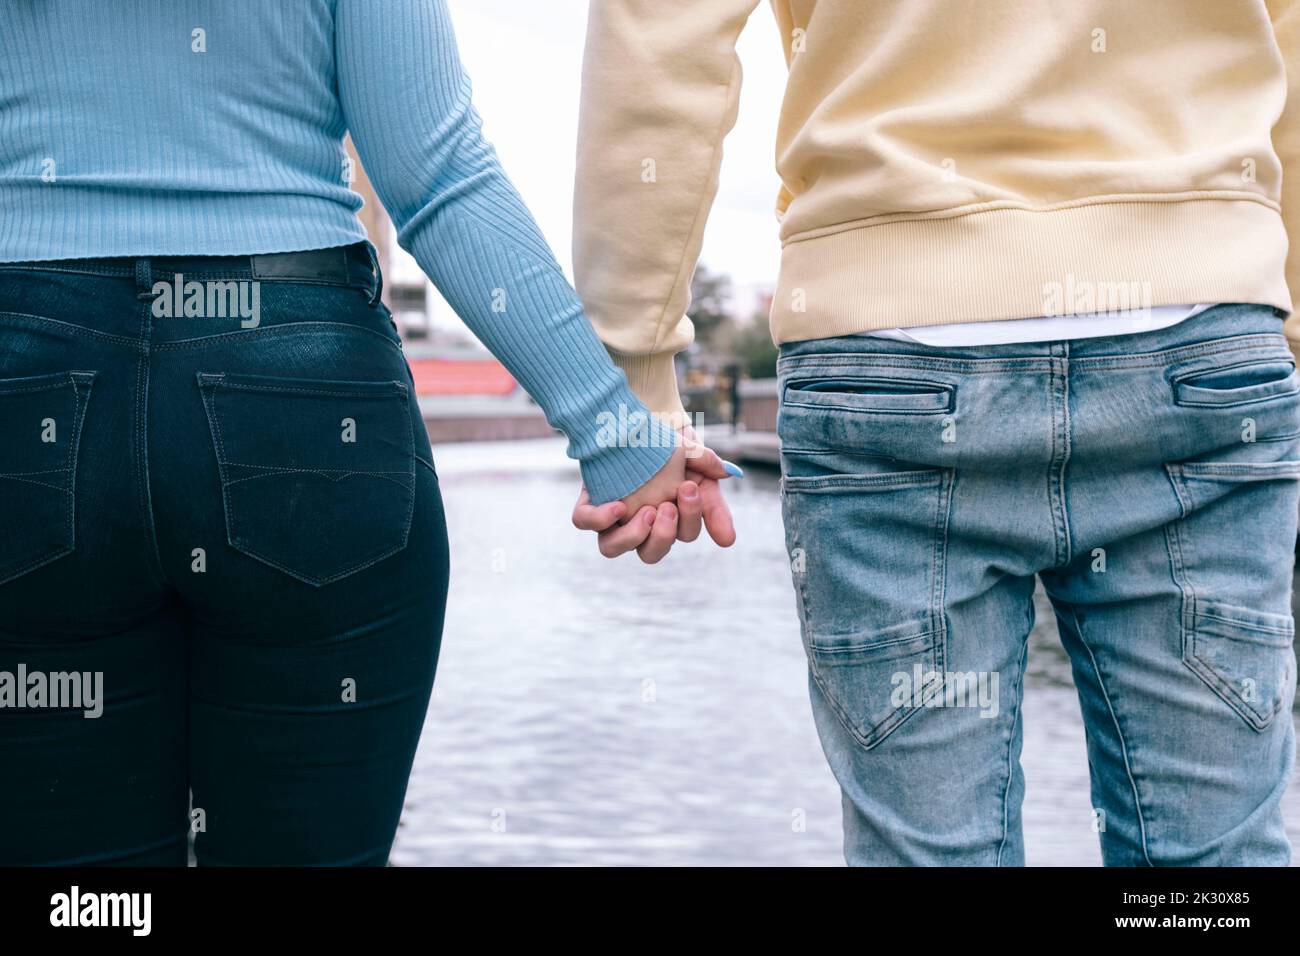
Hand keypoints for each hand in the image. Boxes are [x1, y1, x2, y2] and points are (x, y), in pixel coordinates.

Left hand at [571, 430, 737, 562]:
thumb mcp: (695, 456)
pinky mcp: (591, 498)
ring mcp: (613, 514)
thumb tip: (727, 537)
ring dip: (633, 537)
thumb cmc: (669, 439)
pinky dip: (599, 519)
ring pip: (611, 548)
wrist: (640, 412)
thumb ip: (711, 485)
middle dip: (663, 535)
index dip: (690, 517)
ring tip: (647, 511)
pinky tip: (617, 506)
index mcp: (671, 516)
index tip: (688, 486)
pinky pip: (584, 521)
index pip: (685, 534)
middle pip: (650, 553)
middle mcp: (641, 522)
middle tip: (667, 506)